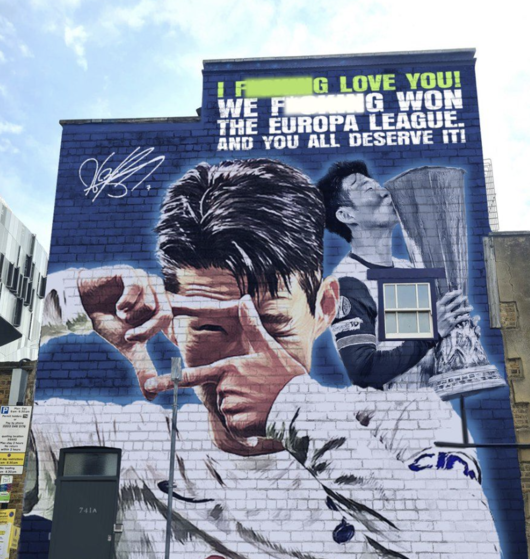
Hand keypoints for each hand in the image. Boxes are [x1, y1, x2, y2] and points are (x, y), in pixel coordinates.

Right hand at [77, 266, 171, 398]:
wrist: (83, 304)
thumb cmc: (109, 322)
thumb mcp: (128, 347)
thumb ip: (143, 368)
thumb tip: (152, 397)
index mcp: (161, 308)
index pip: (178, 319)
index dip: (181, 331)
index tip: (178, 345)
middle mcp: (157, 293)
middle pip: (165, 315)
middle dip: (146, 331)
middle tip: (130, 337)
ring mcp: (145, 280)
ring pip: (148, 304)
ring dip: (130, 316)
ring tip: (119, 314)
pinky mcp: (131, 272)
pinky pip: (137, 287)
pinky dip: (125, 302)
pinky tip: (117, 306)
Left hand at [145, 295, 306, 443]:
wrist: (300, 405)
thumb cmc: (285, 375)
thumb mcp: (268, 347)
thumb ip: (251, 324)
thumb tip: (244, 299)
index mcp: (228, 368)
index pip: (194, 375)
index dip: (171, 380)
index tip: (150, 384)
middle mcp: (225, 387)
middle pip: (219, 393)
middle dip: (235, 395)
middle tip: (258, 392)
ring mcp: (230, 406)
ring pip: (227, 411)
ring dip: (241, 411)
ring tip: (261, 404)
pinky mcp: (238, 425)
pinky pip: (234, 427)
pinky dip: (245, 426)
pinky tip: (261, 418)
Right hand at [436, 289, 472, 338]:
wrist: (432, 332)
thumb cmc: (432, 320)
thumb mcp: (433, 311)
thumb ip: (439, 305)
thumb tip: (445, 299)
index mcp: (438, 306)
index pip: (447, 297)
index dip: (454, 293)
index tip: (459, 291)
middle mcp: (444, 310)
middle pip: (455, 302)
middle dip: (461, 299)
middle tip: (466, 297)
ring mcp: (448, 316)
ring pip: (460, 310)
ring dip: (466, 308)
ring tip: (471, 308)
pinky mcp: (451, 322)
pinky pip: (460, 319)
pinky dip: (465, 317)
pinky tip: (468, 316)